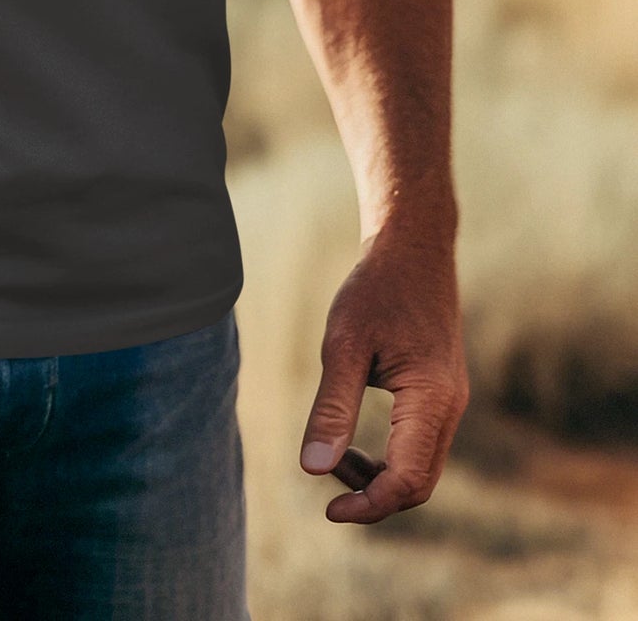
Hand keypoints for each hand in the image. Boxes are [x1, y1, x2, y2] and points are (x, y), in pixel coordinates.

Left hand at [299, 216, 468, 523]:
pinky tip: (350, 442)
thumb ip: (332, 408)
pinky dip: (387, 458)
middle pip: (418, 484)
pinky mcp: (440, 397)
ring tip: (333, 455)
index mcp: (431, 400)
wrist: (413, 251)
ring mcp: (450, 404)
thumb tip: (312, 470)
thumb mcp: (343, 345)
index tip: (328, 510)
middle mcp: (450, 408)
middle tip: (325, 488)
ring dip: (378, 478)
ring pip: (420, 469)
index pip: (408, 480)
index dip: (369, 506)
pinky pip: (419, 448)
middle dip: (372, 496)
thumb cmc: (375, 291)